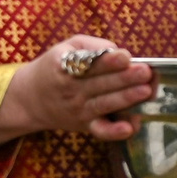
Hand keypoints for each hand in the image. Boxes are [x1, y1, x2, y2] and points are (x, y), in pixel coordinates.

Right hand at [0, 35, 154, 144]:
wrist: (30, 99)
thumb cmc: (56, 68)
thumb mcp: (67, 48)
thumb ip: (92, 46)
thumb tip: (116, 51)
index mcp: (65, 67)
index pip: (88, 64)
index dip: (107, 61)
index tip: (125, 57)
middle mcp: (71, 90)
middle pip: (100, 84)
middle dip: (124, 78)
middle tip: (145, 72)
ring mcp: (78, 110)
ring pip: (104, 104)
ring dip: (126, 99)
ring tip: (145, 91)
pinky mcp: (85, 125)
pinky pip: (100, 130)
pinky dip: (114, 131)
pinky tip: (130, 127)